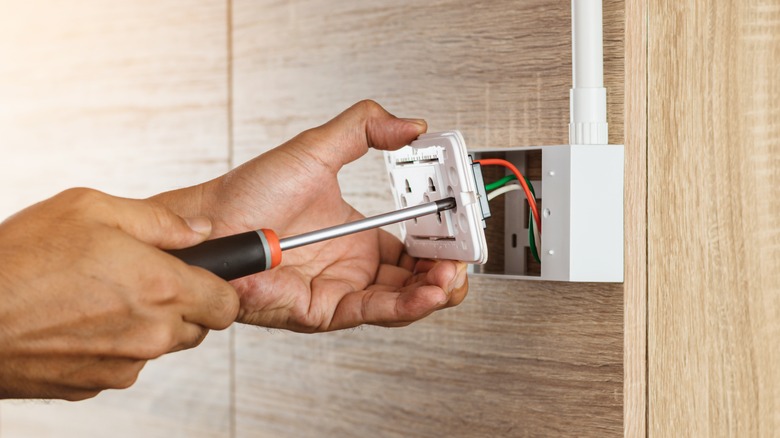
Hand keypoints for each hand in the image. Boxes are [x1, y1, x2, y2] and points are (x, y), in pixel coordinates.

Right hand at [0, 188, 238, 399]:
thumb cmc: (22, 258)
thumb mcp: (91, 209)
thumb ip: (160, 221)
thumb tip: (202, 230)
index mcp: (162, 288)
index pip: (227, 304)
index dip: (218, 288)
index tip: (203, 276)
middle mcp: (152, 334)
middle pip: (198, 327)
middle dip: (183, 304)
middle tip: (143, 279)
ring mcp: (125, 365)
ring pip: (161, 346)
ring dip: (147, 324)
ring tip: (103, 296)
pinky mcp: (96, 385)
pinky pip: (125, 363)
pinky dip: (115, 345)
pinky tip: (80, 321)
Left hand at [154, 100, 467, 331]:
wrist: (208, 224)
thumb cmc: (248, 194)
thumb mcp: (316, 149)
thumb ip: (364, 129)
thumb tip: (409, 125)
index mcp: (359, 236)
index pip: (417, 244)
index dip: (443, 238)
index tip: (460, 221)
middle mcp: (355, 267)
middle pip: (418, 277)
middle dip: (449, 268)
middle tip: (465, 252)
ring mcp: (342, 290)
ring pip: (404, 300)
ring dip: (436, 289)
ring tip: (454, 273)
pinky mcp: (325, 310)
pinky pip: (375, 310)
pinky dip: (408, 304)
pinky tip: (430, 289)